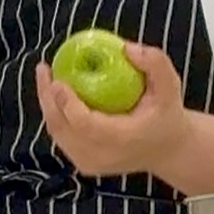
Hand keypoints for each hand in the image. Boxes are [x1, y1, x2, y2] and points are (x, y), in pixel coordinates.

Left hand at [36, 43, 191, 178]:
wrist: (169, 150)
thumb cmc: (167, 114)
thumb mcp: (170, 86)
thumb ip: (155, 63)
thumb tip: (125, 48)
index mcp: (123, 139)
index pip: (86, 124)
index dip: (67, 103)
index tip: (58, 79)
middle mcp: (103, 155)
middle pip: (63, 129)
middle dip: (48, 98)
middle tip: (43, 70)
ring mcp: (91, 163)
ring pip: (58, 134)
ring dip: (48, 105)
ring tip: (45, 77)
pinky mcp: (85, 165)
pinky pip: (62, 138)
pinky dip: (55, 116)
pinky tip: (54, 94)